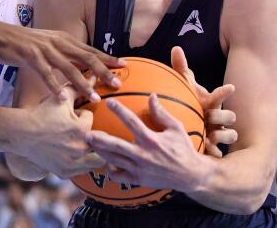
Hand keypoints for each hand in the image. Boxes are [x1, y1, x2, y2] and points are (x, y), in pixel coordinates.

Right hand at [0, 23, 124, 101]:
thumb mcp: (48, 44)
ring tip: (94, 98)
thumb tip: (80, 64)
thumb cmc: (24, 43)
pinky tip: (62, 98)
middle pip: (86, 58)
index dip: (107, 58)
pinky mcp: (31, 56)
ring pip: (69, 68)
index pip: (90, 49)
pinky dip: (55, 86)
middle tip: (117, 84)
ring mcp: (45, 49)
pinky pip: (46, 73)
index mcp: (64, 39)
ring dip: (83, 85)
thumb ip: (64, 53)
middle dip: (103, 71)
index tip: (124, 66)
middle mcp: (58, 42)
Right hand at [16, 89, 105, 177]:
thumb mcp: (59, 99)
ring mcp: (73, 163)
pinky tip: (73, 156)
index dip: (82, 116)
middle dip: (94, 136)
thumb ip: (78, 87)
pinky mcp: (65, 172)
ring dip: (93, 153)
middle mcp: (80, 148)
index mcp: (81, 129)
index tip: (72, 115)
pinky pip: (82, 171)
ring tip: (83, 146)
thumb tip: (94, 75)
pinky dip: (80, 164)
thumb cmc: (40, 114)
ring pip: (96, 161)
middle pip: (99, 142)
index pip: (91, 120)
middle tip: (85, 132)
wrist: (20, 133)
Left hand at [87, 95, 209, 192]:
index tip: (109, 101)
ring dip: (100, 152)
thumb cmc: (183, 149)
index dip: (119, 110)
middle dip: (100, 140)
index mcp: (151, 139)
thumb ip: (161, 113)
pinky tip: (104, 163)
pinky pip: (119, 176)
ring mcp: (139, 168)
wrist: (190, 176)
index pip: (132, 122)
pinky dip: (110, 170)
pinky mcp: (138, 180)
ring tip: (88, 144)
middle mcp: (143, 154)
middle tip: (86, 133)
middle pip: (116, 146)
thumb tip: (151, 95)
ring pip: (114, 160)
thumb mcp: (175, 128)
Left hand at [171, 47, 236, 157]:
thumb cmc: (188, 103)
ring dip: (223, 135)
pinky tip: (210, 153)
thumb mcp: (184, 88)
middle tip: (210, 117)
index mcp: (211, 103)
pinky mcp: (214, 148)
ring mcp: (218, 133)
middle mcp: (218, 118)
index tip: (230, 86)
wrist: (189, 125)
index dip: (224, 92)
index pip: (220, 96)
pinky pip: (220, 154)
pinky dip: (216, 153)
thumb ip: (181, 69)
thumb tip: (176, 48)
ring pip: (231, 135)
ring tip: (211, 136)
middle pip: (230, 116)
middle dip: (223, 116)